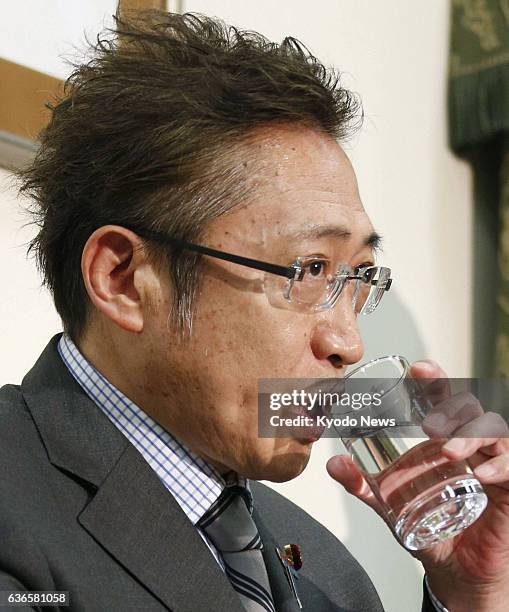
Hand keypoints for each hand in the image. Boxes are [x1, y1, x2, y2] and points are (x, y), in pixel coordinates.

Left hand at [326, 360, 508, 611]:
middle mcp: (467, 444)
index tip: (417, 369)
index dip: (434, 379)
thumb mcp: (389, 503)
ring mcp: (490, 463)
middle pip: (469, 406)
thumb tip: (333, 464)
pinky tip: (480, 476)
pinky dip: (499, 465)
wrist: (455, 571)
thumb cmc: (430, 526)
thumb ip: (362, 483)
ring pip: (494, 429)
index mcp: (441, 438)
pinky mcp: (508, 488)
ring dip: (471, 435)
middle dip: (451, 405)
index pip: (442, 398)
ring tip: (448, 451)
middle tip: (428, 423)